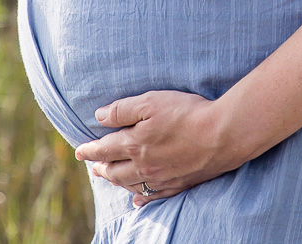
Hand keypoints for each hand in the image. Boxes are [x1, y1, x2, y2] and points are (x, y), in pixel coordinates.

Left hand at [75, 91, 248, 206]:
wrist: (222, 135)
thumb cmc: (187, 113)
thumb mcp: (151, 102)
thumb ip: (123, 110)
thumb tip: (100, 117)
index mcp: (134, 144)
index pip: (105, 149)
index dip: (90, 150)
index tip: (79, 151)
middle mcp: (144, 166)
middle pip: (115, 171)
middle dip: (101, 168)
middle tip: (93, 167)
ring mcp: (161, 178)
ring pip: (131, 185)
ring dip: (117, 182)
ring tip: (110, 178)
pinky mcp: (179, 184)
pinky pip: (154, 196)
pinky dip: (141, 198)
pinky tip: (138, 200)